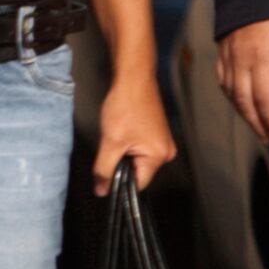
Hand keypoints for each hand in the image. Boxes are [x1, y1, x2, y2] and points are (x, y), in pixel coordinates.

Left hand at [90, 75, 181, 199]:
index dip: (120, 181)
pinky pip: (139, 149)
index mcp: (159, 156)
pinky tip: (123, 130)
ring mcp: (162, 142)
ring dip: (123, 152)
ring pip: (137, 160)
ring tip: (118, 133)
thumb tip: (102, 190)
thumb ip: (104, 169)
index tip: (106, 174)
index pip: (138, 183)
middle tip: (112, 144)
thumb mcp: (111, 141)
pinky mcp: (156, 134)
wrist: (132, 79)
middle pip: (138, 172)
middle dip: (121, 163)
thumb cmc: (126, 105)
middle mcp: (166, 151)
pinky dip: (127, 144)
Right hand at [219, 18, 268, 146]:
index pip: (264, 98)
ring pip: (231, 93)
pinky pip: (222, 81)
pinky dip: (231, 96)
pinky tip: (240, 104)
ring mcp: (228, 56)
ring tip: (257, 127)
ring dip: (244, 113)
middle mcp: (240, 60)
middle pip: (244, 100)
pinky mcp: (221, 52)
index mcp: (262, 56)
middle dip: (257, 123)